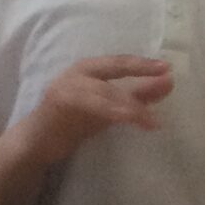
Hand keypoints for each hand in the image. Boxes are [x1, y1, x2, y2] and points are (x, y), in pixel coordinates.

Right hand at [29, 55, 173, 160]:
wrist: (37, 141)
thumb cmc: (73, 121)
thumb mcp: (108, 108)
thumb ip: (135, 96)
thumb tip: (167, 84)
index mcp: (90, 69)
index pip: (120, 62)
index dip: (143, 64)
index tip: (168, 68)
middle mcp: (78, 72)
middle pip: (114, 67)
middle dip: (140, 71)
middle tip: (167, 78)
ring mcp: (67, 85)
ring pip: (104, 90)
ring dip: (130, 104)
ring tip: (151, 118)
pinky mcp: (60, 102)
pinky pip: (90, 105)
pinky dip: (112, 112)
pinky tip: (129, 118)